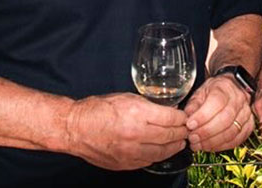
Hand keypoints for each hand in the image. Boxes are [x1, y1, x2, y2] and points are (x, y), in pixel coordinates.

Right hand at [64, 93, 187, 169]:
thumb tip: (167, 109)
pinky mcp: (125, 163)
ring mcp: (131, 151)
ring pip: (162, 152)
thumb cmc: (97, 110)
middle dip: (181, 133)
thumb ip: (148, 104)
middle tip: (186, 130)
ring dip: (174, 147)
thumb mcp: (126, 98)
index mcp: (137, 113)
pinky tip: (162, 150)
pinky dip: (158, 155)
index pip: (171, 118)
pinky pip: (149, 161)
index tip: (184, 117)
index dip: (181, 118)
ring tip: (179, 142)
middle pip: (170, 136)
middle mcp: (136, 134)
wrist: (75, 128)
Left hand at [182, 73, 252, 151]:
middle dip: (206, 132)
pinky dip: (222, 146)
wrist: (232, 90)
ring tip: (198, 144)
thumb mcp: (200, 92)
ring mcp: (245, 113)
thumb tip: (187, 118)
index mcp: (224, 87)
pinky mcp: (248, 126)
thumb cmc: (215, 91)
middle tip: (193, 138)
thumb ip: (193, 105)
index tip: (190, 125)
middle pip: (225, 119)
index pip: (216, 102)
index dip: (203, 116)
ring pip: (231, 131)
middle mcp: (238, 99)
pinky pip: (237, 140)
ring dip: (213, 141)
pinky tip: (210, 146)